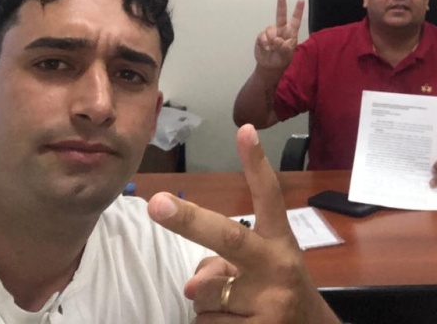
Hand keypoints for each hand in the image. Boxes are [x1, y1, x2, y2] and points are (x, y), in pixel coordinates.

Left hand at [148, 125, 338, 323]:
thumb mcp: (264, 272)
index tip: (245, 130)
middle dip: (189, 220)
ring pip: (203, 295)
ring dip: (207, 306)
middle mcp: (277, 267)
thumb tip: (192, 285)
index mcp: (280, 244)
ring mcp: (269, 303)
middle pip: (229, 238)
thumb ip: (227, 266)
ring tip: (238, 311)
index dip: (256, 164)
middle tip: (156, 204)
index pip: (269, 197)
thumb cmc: (279, 295)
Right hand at [255, 0, 304, 71]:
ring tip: (273, 48)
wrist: (270, 66)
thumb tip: (277, 39)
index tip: (301, 0)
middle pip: (281, 16)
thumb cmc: (282, 59)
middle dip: (281, 5)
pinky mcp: (262, 36)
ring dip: (272, 39)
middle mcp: (281, 30)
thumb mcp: (286, 55)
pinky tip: (267, 48)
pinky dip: (265, 43)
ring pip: (270, 29)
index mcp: (291, 33)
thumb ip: (284, 47)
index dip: (298, 10)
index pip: (296, 20)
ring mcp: (271, 32)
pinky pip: (263, 36)